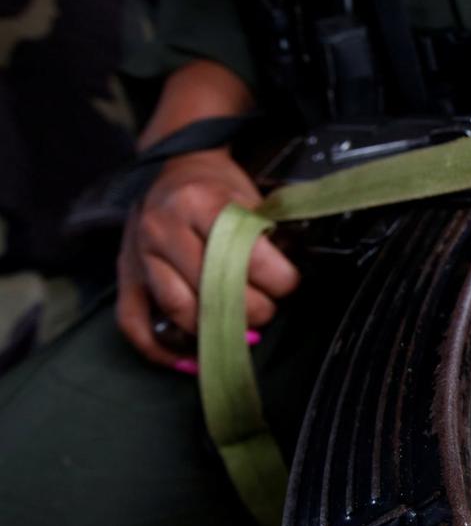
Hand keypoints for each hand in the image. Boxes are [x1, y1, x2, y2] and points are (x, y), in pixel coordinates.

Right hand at [116, 149, 299, 365]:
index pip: (242, 254)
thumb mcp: (249, 195)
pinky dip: (160, 350)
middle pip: (210, 287)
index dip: (275, 278)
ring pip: (177, 308)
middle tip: (269, 311)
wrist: (174, 164)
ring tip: (242, 333)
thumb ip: (265, 234)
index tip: (290, 285)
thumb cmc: (219, 184)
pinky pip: (134, 322)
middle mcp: (163, 228)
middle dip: (250, 309)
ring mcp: (139, 254)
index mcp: (200, 202)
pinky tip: (190, 361)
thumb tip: (290, 280)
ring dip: (214, 331)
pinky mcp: (125, 274)